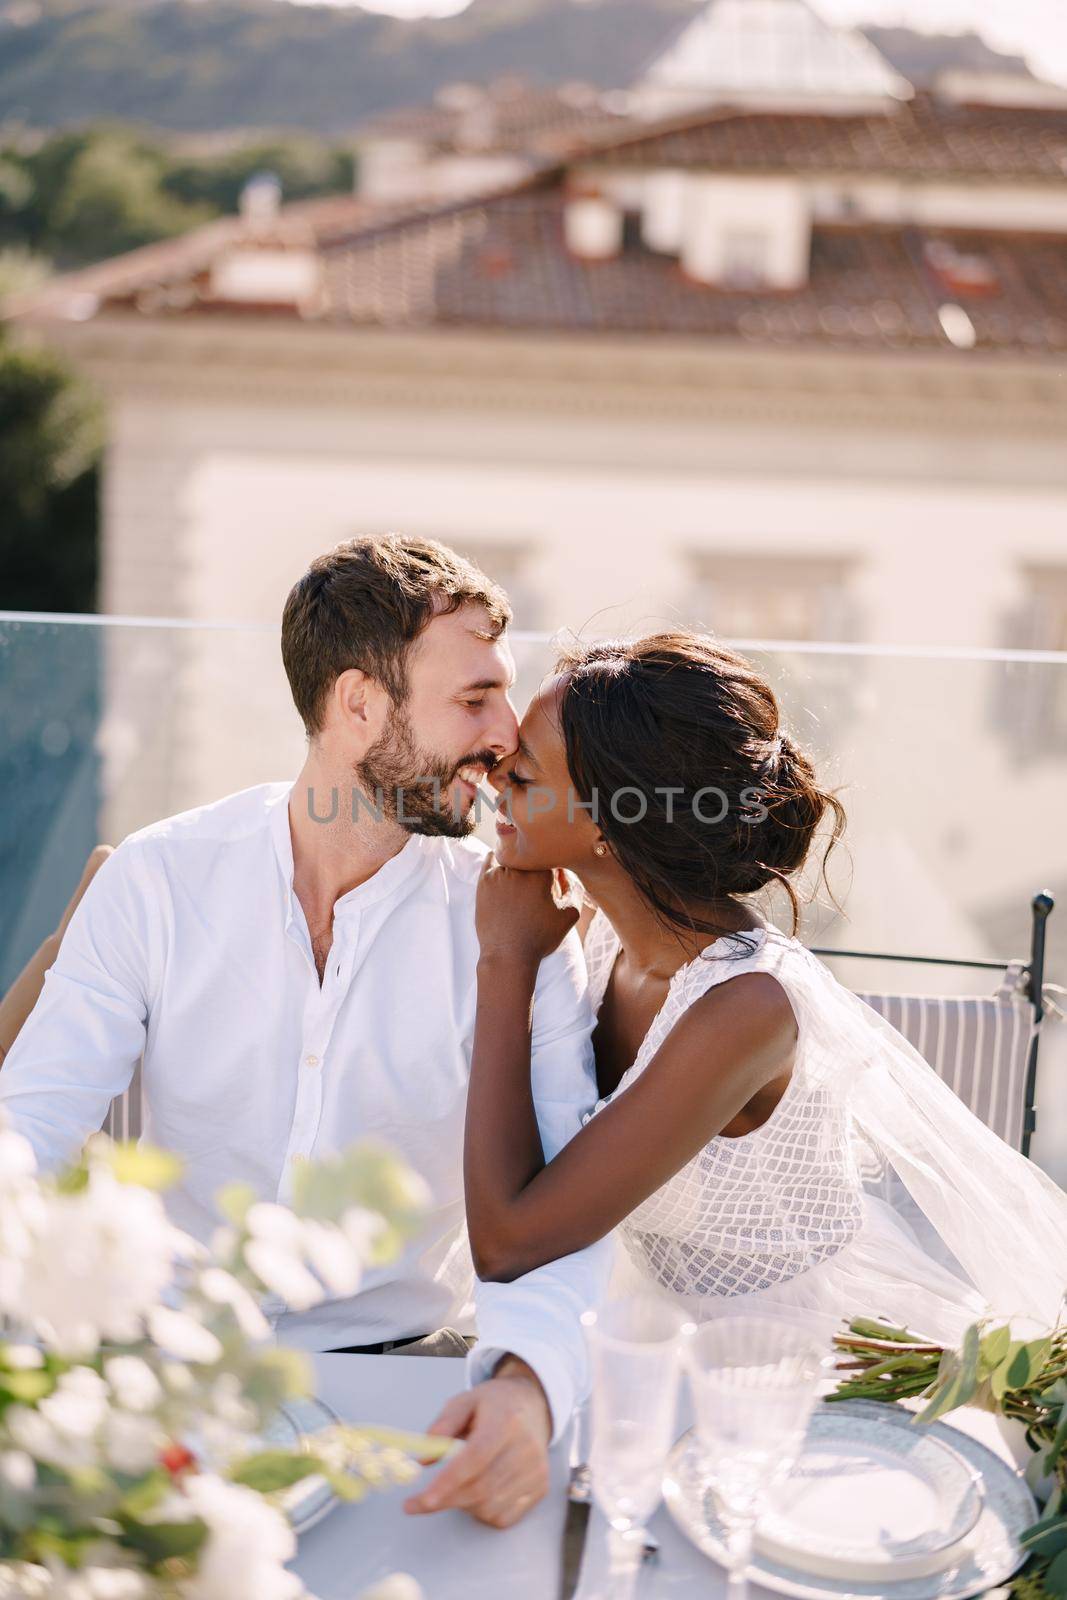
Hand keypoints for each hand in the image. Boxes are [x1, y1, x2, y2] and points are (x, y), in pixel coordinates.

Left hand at [403, 1358, 551, 1527]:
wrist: (533, 1406)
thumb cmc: (494, 1405)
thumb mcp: (464, 1401)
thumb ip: (442, 1425)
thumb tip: (424, 1460)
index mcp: (506, 1421)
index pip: (476, 1458)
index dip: (449, 1481)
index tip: (424, 1499)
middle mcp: (526, 1449)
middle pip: (481, 1488)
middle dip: (446, 1500)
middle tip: (416, 1503)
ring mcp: (536, 1472)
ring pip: (489, 1507)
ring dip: (463, 1504)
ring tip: (458, 1483)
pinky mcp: (540, 1489)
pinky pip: (503, 1518)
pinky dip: (482, 1512)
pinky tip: (478, 1492)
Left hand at [476, 855, 579, 966]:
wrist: (508, 955)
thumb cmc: (540, 938)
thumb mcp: (569, 916)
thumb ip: (573, 889)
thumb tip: (563, 874)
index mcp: (541, 874)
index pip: (550, 858)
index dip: (553, 868)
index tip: (553, 879)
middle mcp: (520, 869)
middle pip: (529, 855)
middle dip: (534, 865)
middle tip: (535, 884)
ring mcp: (499, 874)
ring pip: (510, 855)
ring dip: (516, 863)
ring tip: (519, 882)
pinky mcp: (484, 881)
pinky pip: (490, 860)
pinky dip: (497, 862)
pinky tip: (502, 873)